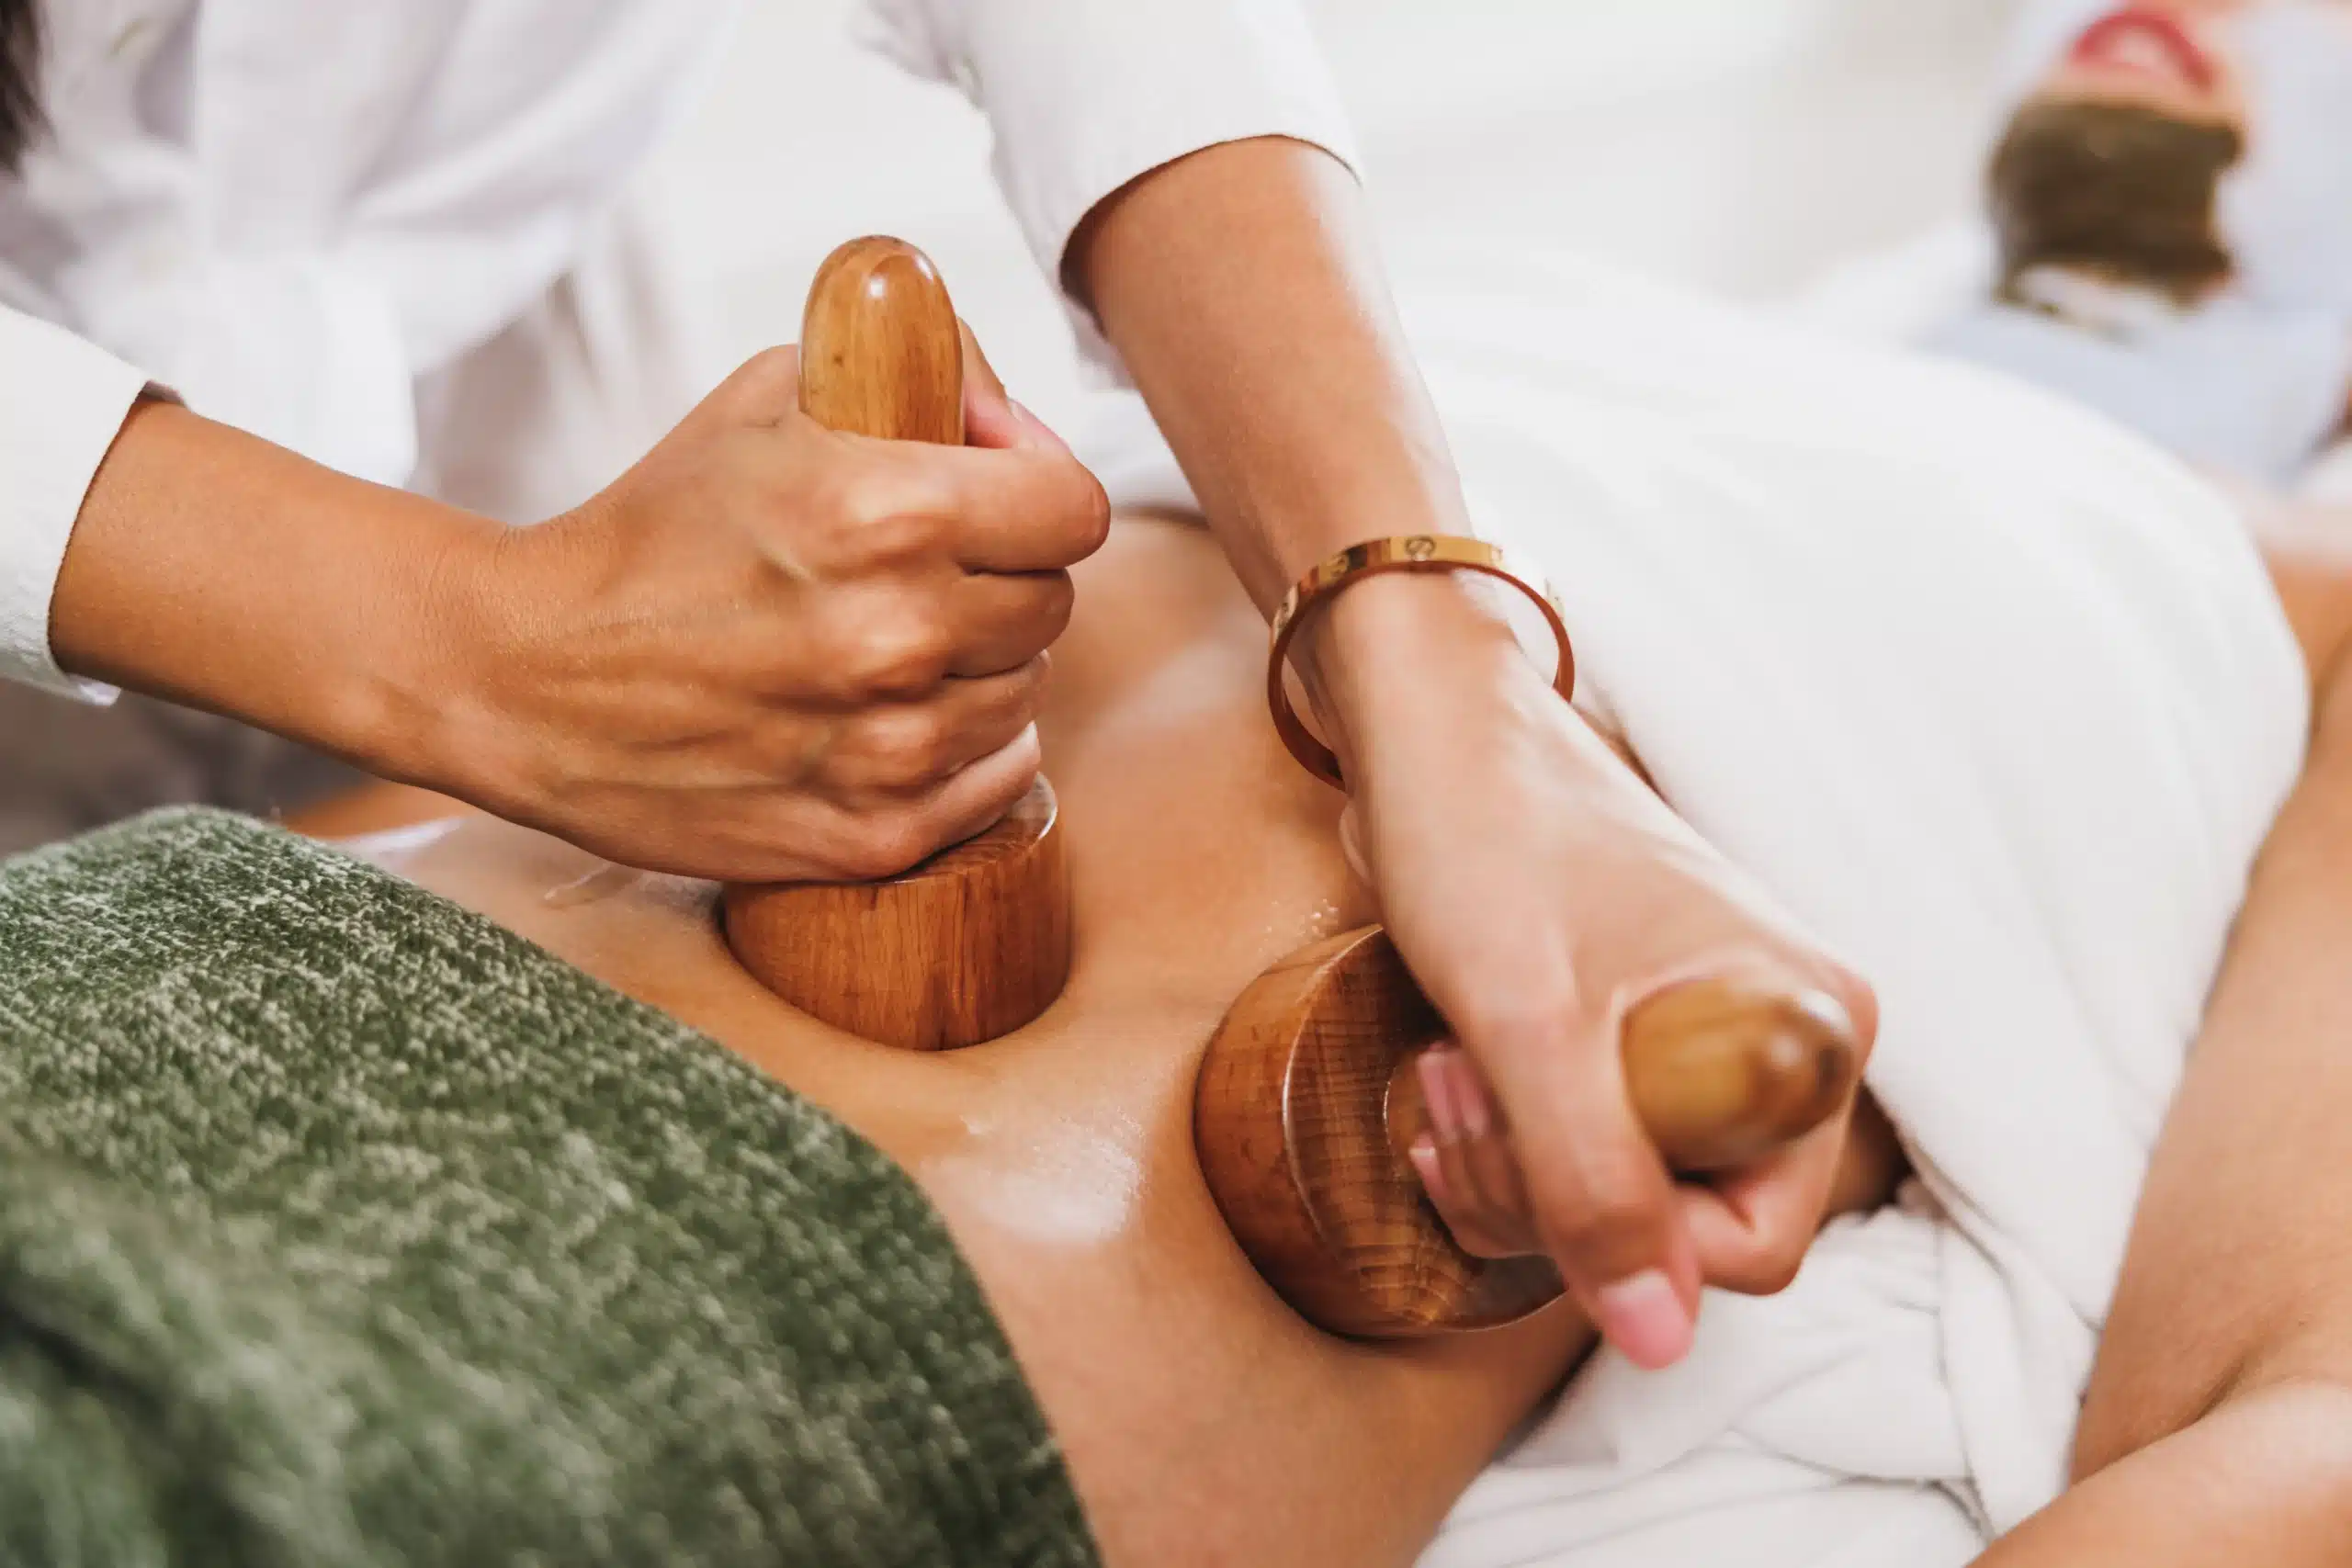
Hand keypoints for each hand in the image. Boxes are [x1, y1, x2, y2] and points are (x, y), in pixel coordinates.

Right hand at [415, 333, 1108, 880]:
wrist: (526, 677)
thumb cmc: (652, 530)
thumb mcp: (769, 397)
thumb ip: (913, 374)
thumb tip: (1015, 414)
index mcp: (889, 513)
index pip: (1075, 508)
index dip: (1040, 491)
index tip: (998, 495)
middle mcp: (901, 636)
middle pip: (1053, 602)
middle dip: (1002, 577)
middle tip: (922, 574)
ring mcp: (890, 748)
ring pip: (1025, 693)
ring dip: (977, 667)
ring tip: (888, 649)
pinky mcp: (871, 835)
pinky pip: (997, 782)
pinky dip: (966, 751)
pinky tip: (894, 718)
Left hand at [1305, 573, 1877, 1368]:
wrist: (1431, 728)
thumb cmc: (1487, 841)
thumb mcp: (1528, 1028)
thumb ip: (1595, 1185)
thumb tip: (1660, 1341)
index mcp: (1809, 1033)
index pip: (1751, 1244)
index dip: (1620, 1235)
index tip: (1517, 1144)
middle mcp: (1785, 1043)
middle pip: (1684, 1227)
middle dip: (1546, 1195)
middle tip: (1454, 1099)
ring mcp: (1714, 1037)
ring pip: (1625, 1193)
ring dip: (1511, 1167)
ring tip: (1444, 1074)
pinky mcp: (1645, 1031)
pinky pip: (1593, 1142)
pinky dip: (1512, 1136)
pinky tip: (1453, 1075)